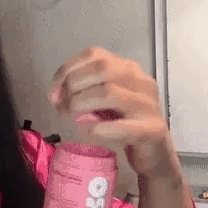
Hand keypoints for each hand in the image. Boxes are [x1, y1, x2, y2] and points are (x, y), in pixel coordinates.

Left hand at [47, 47, 180, 178]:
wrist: (154, 153)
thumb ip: (80, 92)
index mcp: (126, 68)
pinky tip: (89, 131)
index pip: (93, 55)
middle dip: (74, 85)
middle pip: (102, 69)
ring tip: (73, 117)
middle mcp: (140, 80)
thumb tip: (54, 95)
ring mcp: (148, 104)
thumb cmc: (123, 122)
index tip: (53, 91)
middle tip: (62, 106)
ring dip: (82, 104)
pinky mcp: (152, 129)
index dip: (67, 69)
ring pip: (110, 92)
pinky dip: (100, 128)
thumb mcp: (100, 101)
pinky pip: (123, 126)